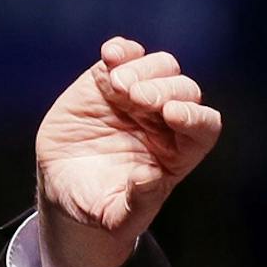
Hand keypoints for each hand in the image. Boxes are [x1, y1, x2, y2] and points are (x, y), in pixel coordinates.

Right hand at [34, 37, 222, 266]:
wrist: (62, 187)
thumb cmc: (98, 205)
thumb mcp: (116, 216)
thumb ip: (138, 202)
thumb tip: (151, 177)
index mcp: (178, 153)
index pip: (204, 127)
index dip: (195, 117)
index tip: (172, 115)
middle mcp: (163, 122)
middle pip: (185, 90)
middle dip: (165, 89)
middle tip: (137, 99)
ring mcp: (136, 98)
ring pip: (160, 67)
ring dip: (144, 69)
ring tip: (118, 86)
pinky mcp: (106, 82)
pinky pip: (124, 55)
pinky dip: (121, 50)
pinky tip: (109, 56)